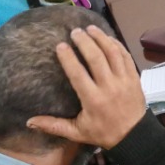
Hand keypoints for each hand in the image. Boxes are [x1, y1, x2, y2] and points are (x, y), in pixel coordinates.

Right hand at [27, 25, 145, 149]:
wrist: (135, 136)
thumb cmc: (103, 132)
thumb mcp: (77, 132)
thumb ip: (53, 125)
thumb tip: (29, 122)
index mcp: (93, 100)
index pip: (78, 74)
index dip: (69, 58)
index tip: (60, 45)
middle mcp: (109, 87)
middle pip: (97, 58)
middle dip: (85, 42)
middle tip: (75, 31)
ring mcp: (124, 81)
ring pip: (113, 53)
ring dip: (102, 38)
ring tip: (90, 28)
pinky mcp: (134, 78)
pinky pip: (126, 57)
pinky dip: (117, 45)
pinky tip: (108, 38)